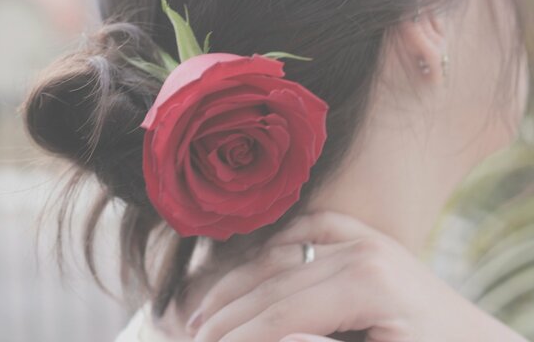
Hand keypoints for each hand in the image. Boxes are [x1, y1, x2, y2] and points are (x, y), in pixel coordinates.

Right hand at [187, 211, 527, 341]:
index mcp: (367, 279)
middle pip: (271, 281)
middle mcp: (361, 246)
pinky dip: (271, 247)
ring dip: (237, 283)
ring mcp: (361, 235)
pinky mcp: (361, 234)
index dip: (238, 334)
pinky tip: (247, 270)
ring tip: (203, 313)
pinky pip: (304, 230)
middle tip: (193, 338)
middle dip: (226, 314)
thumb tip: (274, 337)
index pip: (281, 309)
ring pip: (277, 252)